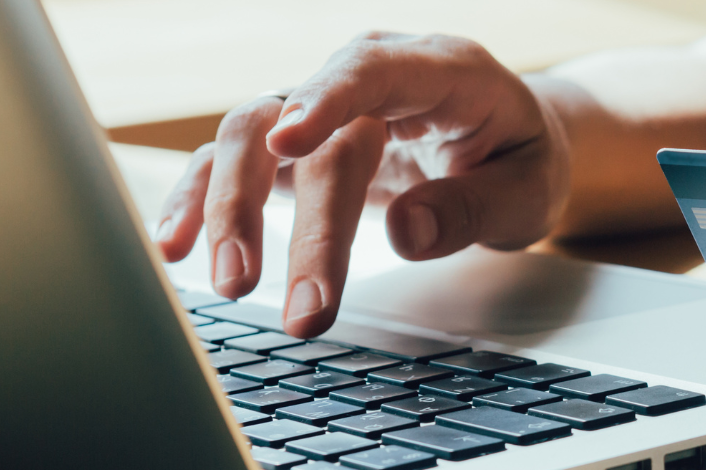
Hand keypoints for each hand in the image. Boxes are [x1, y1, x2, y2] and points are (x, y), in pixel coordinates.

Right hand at [152, 32, 570, 337]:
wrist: (508, 147)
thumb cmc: (519, 161)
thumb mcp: (529, 190)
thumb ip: (474, 209)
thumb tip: (406, 233)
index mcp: (441, 70)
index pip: (373, 69)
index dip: (328, 98)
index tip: (292, 141)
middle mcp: (369, 77)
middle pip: (305, 125)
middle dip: (296, 219)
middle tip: (304, 307)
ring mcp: (323, 106)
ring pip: (251, 136)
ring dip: (231, 209)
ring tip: (232, 284)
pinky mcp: (295, 143)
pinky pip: (234, 160)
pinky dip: (201, 199)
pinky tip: (176, 245)